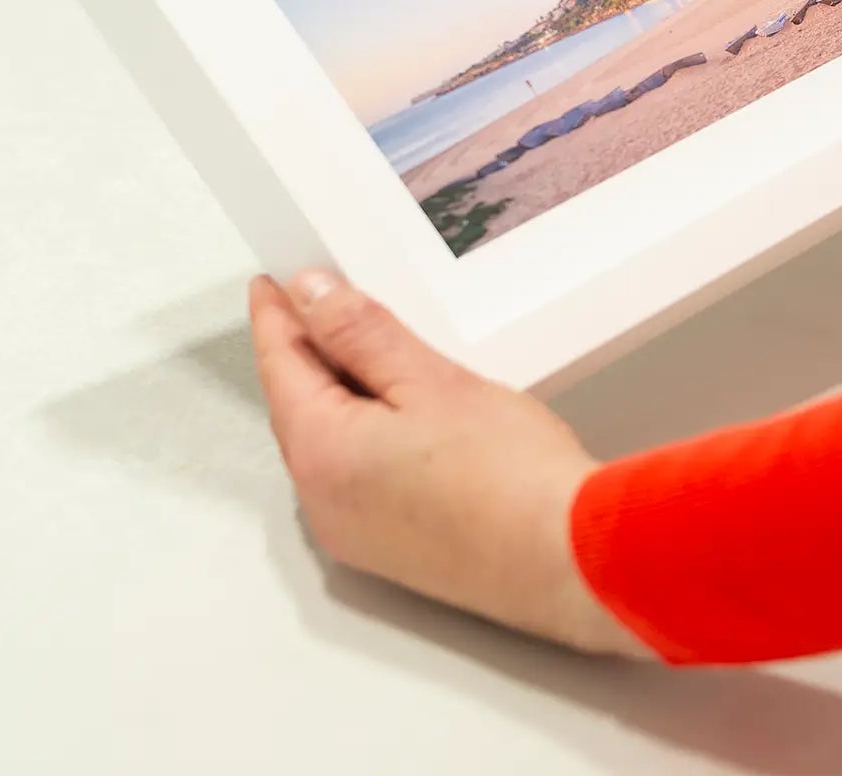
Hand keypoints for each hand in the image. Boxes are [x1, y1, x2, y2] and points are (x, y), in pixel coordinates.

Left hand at [248, 271, 653, 658]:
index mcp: (320, 454)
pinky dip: (367, 433)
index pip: (281, 367)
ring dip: (343, 394)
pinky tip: (405, 413)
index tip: (275, 282)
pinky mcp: (392, 550)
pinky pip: (358, 476)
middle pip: (300, 408)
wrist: (566, 559)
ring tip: (373, 348)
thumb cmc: (509, 476)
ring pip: (331, 443)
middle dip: (310, 353)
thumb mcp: (432, 381)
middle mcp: (322, 503)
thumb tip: (311, 296)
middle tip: (324, 301)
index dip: (277, 316)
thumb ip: (363, 334)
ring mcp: (355, 534)